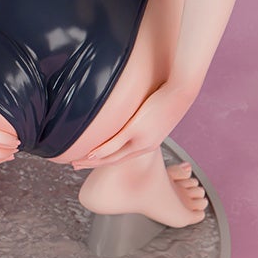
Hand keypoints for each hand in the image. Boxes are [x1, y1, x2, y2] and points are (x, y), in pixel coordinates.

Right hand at [73, 82, 196, 168]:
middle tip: (77, 165)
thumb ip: (142, 116)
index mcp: (149, 143)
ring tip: (77, 162)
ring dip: (93, 161)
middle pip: (115, 161)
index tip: (91, 159)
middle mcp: (144, 146)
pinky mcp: (136, 129)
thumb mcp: (155, 113)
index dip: (106, 159)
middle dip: (94, 164)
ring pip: (113, 156)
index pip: (123, 155)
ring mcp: (140, 139)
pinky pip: (115, 144)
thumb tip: (130, 108)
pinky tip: (89, 153)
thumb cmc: (169, 98)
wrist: (180, 92)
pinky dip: (101, 151)